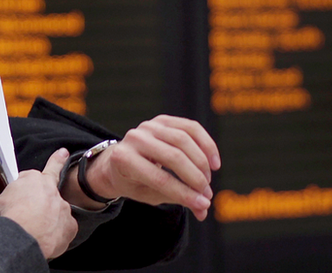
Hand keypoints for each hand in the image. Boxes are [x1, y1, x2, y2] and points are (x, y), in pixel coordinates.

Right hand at [0, 148, 77, 259]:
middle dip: (47, 190)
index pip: (36, 172)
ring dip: (50, 216)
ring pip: (57, 210)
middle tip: (57, 169)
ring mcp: (63, 207)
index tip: (61, 154)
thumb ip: (0, 199)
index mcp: (33, 180)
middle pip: (48, 189)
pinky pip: (64, 228)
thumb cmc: (9, 219)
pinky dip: (57, 231)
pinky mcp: (70, 225)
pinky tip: (47, 236)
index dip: (41, 168)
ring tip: (37, 227)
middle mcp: (51, 191)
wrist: (22, 238)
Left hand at [82, 116, 220, 220]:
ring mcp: (149, 125)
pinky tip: (214, 162)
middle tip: (207, 194)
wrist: (118, 159)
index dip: (184, 193)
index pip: (160, 179)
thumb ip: (174, 199)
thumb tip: (203, 211)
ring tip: (208, 181)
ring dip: (202, 163)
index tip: (203, 205)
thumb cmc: (133, 181)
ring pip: (184, 140)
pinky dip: (206, 145)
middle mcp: (135, 138)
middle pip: (174, 157)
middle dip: (195, 178)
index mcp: (124, 159)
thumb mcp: (147, 195)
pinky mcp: (163, 120)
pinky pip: (191, 128)